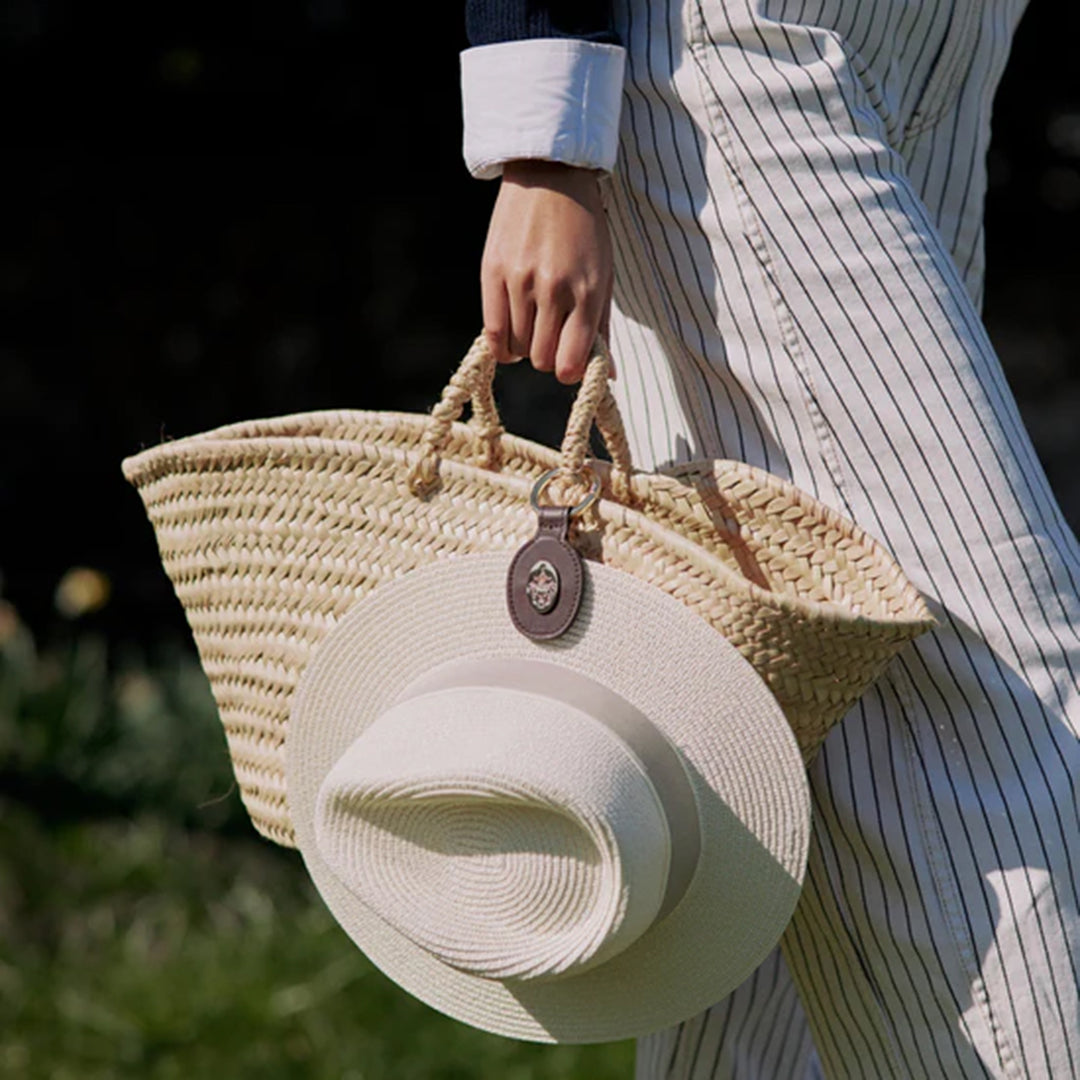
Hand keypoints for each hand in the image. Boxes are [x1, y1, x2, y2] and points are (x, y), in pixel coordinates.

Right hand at [481, 160, 613, 384]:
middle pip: (542, 359)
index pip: (571, 362)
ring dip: (526, 347)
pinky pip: (492, 331)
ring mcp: (520, 281)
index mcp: (587, 292)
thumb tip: (609, 376)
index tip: (569, 362)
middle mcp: (554, 289)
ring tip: (533, 327)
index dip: (569, 372)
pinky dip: (502, 345)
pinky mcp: (492, 272)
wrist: (550, 176)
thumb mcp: (604, 275)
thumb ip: (602, 328)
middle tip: (551, 340)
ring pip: (518, 348)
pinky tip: (511, 339)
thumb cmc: (584, 230)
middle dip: (547, 358)